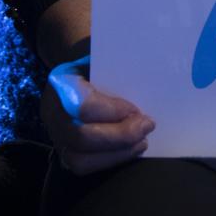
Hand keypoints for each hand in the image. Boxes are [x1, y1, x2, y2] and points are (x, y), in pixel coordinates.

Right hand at [40, 54, 154, 175]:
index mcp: (62, 80)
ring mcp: (55, 134)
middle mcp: (52, 110)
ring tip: (142, 142)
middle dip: (118, 137)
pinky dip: (110, 161)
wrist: (82, 66)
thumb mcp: (108, 49)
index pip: (83, 104)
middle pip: (80, 136)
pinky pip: (82, 166)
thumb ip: (123, 60)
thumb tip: (162, 63)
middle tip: (148, 127)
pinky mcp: (64, 150)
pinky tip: (131, 149)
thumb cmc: (101, 56)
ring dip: (116, 154)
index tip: (137, 109)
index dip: (112, 111)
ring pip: (79, 159)